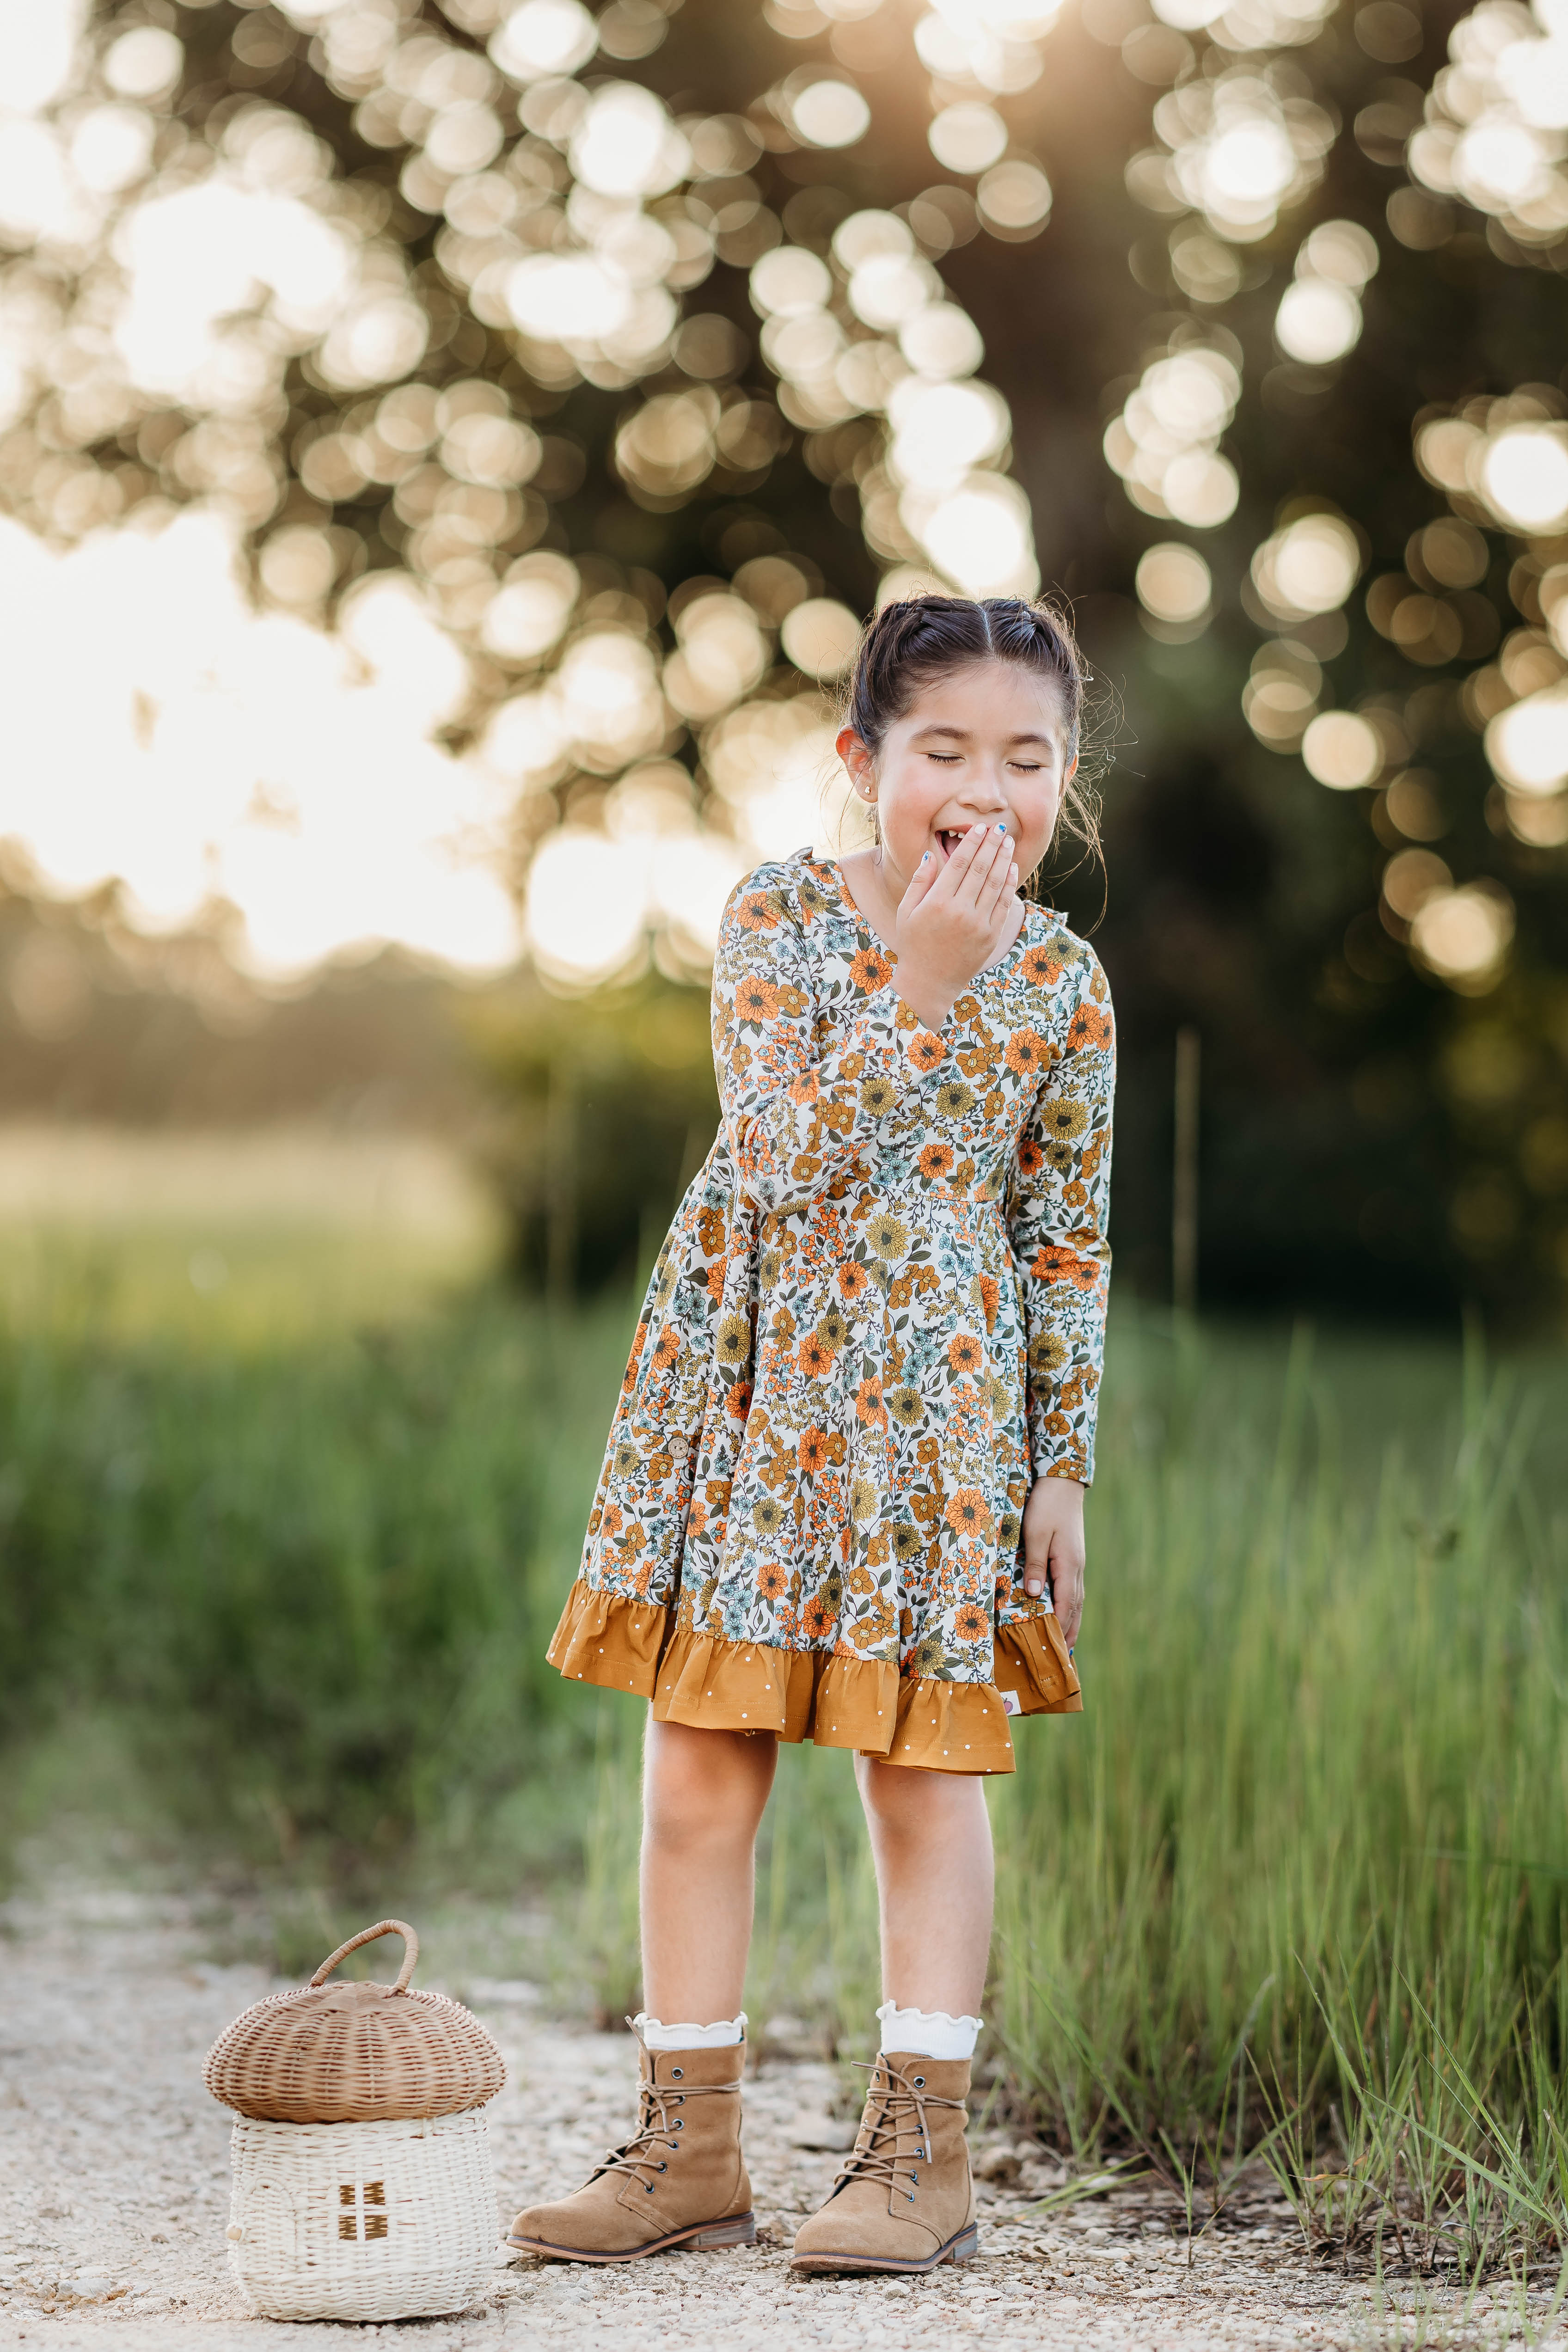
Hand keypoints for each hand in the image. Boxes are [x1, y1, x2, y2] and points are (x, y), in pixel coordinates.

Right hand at [893, 824, 1018, 1030]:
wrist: (930, 981)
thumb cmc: (914, 944)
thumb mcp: (906, 912)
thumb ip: (919, 882)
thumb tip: (930, 854)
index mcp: (936, 902)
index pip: (959, 863)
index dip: (971, 843)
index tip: (979, 828)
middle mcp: (960, 911)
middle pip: (980, 868)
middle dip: (991, 844)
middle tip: (999, 827)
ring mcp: (978, 924)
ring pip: (995, 883)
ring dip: (1003, 859)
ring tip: (1008, 841)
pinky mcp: (991, 935)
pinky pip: (1003, 903)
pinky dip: (1008, 883)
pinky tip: (1011, 867)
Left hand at [1021, 1475, 1084, 1648]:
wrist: (1062, 1483)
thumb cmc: (1046, 1506)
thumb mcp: (1036, 1533)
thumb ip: (1035, 1564)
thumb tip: (1033, 1594)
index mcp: (1069, 1566)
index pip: (1065, 1605)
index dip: (1060, 1628)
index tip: (1054, 1650)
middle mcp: (1076, 1568)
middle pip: (1075, 1607)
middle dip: (1070, 1632)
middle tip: (1064, 1658)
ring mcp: (1076, 1563)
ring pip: (1076, 1599)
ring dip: (1072, 1621)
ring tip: (1067, 1643)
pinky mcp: (1071, 1557)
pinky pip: (1072, 1588)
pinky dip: (1070, 1606)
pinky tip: (1063, 1611)